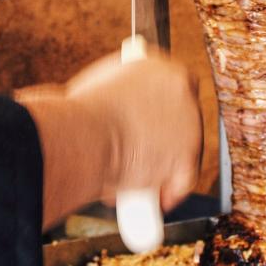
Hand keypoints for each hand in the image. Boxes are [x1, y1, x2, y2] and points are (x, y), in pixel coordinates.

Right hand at [17, 49, 202, 228]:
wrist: (82, 134)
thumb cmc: (76, 115)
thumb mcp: (95, 90)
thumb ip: (114, 97)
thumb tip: (108, 113)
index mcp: (157, 65)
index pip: (166, 90)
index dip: (155, 113)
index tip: (144, 129)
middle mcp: (181, 88)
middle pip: (178, 120)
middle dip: (160, 142)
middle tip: (137, 159)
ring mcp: (189, 122)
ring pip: (183, 150)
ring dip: (162, 167)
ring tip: (138, 182)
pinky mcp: (189, 154)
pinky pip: (184, 177)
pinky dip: (170, 191)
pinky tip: (158, 199)